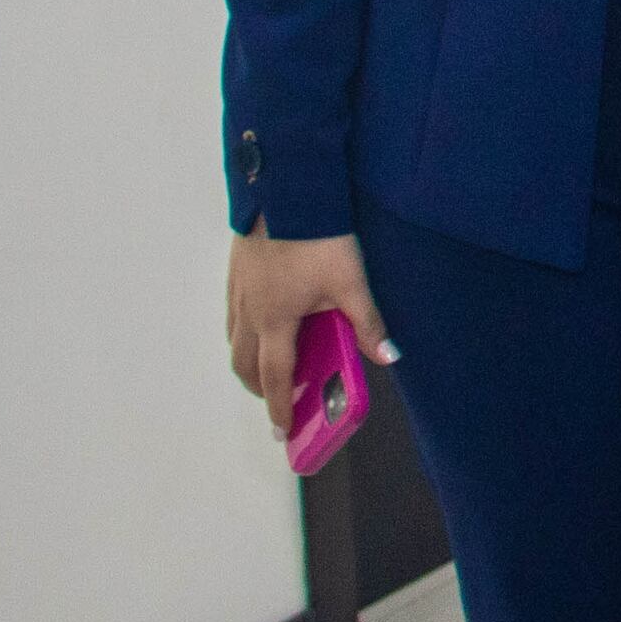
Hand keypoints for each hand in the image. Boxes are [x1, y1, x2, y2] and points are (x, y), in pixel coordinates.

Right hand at [223, 228, 394, 438]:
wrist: (286, 190)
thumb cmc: (317, 237)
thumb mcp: (350, 281)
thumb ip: (367, 323)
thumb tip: (387, 356)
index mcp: (275, 320)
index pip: (274, 376)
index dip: (278, 407)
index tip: (282, 431)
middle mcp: (249, 310)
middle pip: (244, 363)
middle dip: (258, 387)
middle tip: (276, 399)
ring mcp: (238, 290)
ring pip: (235, 338)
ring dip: (247, 360)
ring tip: (268, 366)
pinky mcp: (236, 270)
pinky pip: (232, 313)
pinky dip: (242, 331)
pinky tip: (262, 321)